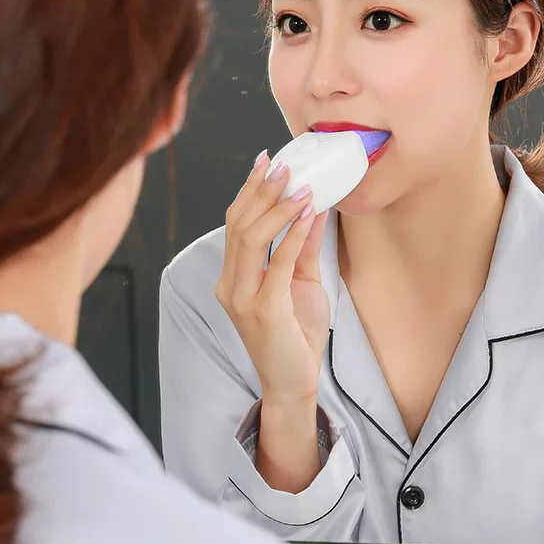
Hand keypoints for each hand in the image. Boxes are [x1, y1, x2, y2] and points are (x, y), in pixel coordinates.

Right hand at [216, 152, 330, 405]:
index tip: (266, 162)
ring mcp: (243, 298)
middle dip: (261, 191)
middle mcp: (230, 284)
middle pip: (239, 225)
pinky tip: (309, 213)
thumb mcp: (299, 281)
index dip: (249, 190)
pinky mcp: (264, 310)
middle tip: (282, 164)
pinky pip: (278, 263)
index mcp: (232, 276)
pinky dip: (294, 234)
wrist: (293, 381)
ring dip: (276, 207)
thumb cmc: (294, 333)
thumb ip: (301, 246)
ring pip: (251, 239)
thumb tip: (313, 206)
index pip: (235, 224)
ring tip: (298, 183)